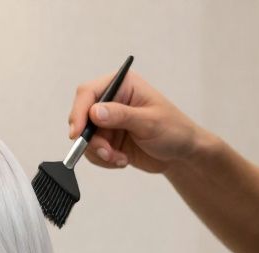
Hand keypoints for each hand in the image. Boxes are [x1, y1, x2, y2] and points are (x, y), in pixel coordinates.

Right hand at [67, 70, 204, 173]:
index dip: (79, 112)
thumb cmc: (174, 131)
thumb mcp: (150, 122)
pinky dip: (103, 159)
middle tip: (107, 152)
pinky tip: (121, 159)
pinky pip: (91, 150)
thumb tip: (94, 112)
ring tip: (119, 158)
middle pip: (82, 117)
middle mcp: (112, 101)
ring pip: (85, 138)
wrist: (181, 155)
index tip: (77, 133)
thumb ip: (122, 116)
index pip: (88, 93)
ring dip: (99, 152)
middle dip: (91, 139)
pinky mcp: (107, 138)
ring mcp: (108, 121)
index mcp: (123, 86)